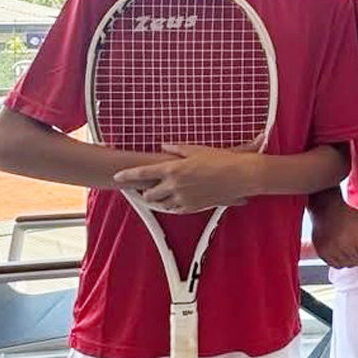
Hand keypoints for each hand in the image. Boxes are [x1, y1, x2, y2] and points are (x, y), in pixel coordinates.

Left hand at [112, 140, 261, 212]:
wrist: (239, 175)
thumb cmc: (220, 159)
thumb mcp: (196, 149)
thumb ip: (176, 149)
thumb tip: (164, 147)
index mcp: (173, 169)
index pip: (142, 174)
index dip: (127, 176)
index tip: (117, 177)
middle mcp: (175, 186)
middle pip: (149, 194)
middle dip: (145, 192)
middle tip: (143, 189)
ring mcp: (184, 198)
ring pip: (162, 205)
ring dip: (158, 201)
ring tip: (158, 196)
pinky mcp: (194, 207)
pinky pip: (176, 210)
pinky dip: (172, 206)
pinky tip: (173, 202)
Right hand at [310, 200, 357, 267]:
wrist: (325, 207)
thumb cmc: (344, 212)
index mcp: (356, 237)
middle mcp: (343, 246)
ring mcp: (331, 251)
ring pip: (350, 265)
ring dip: (354, 259)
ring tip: (353, 247)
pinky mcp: (322, 253)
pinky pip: (337, 265)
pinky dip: (342, 261)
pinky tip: (343, 251)